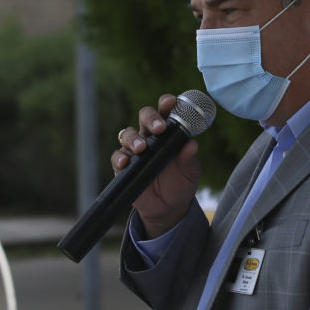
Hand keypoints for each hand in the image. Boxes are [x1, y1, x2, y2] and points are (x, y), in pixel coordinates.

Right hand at [112, 94, 200, 238]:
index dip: (166, 103)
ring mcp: (135, 151)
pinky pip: (117, 157)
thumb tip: (192, 145)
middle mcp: (150, 137)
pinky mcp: (124, 167)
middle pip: (144, 117)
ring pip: (128, 134)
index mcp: (168, 133)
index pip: (166, 111)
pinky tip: (126, 162)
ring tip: (142, 148)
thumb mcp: (190, 172)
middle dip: (150, 118)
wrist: (169, 208)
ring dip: (134, 138)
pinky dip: (120, 158)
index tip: (171, 101)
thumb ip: (189, 158)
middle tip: (159, 128)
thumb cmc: (181, 183)